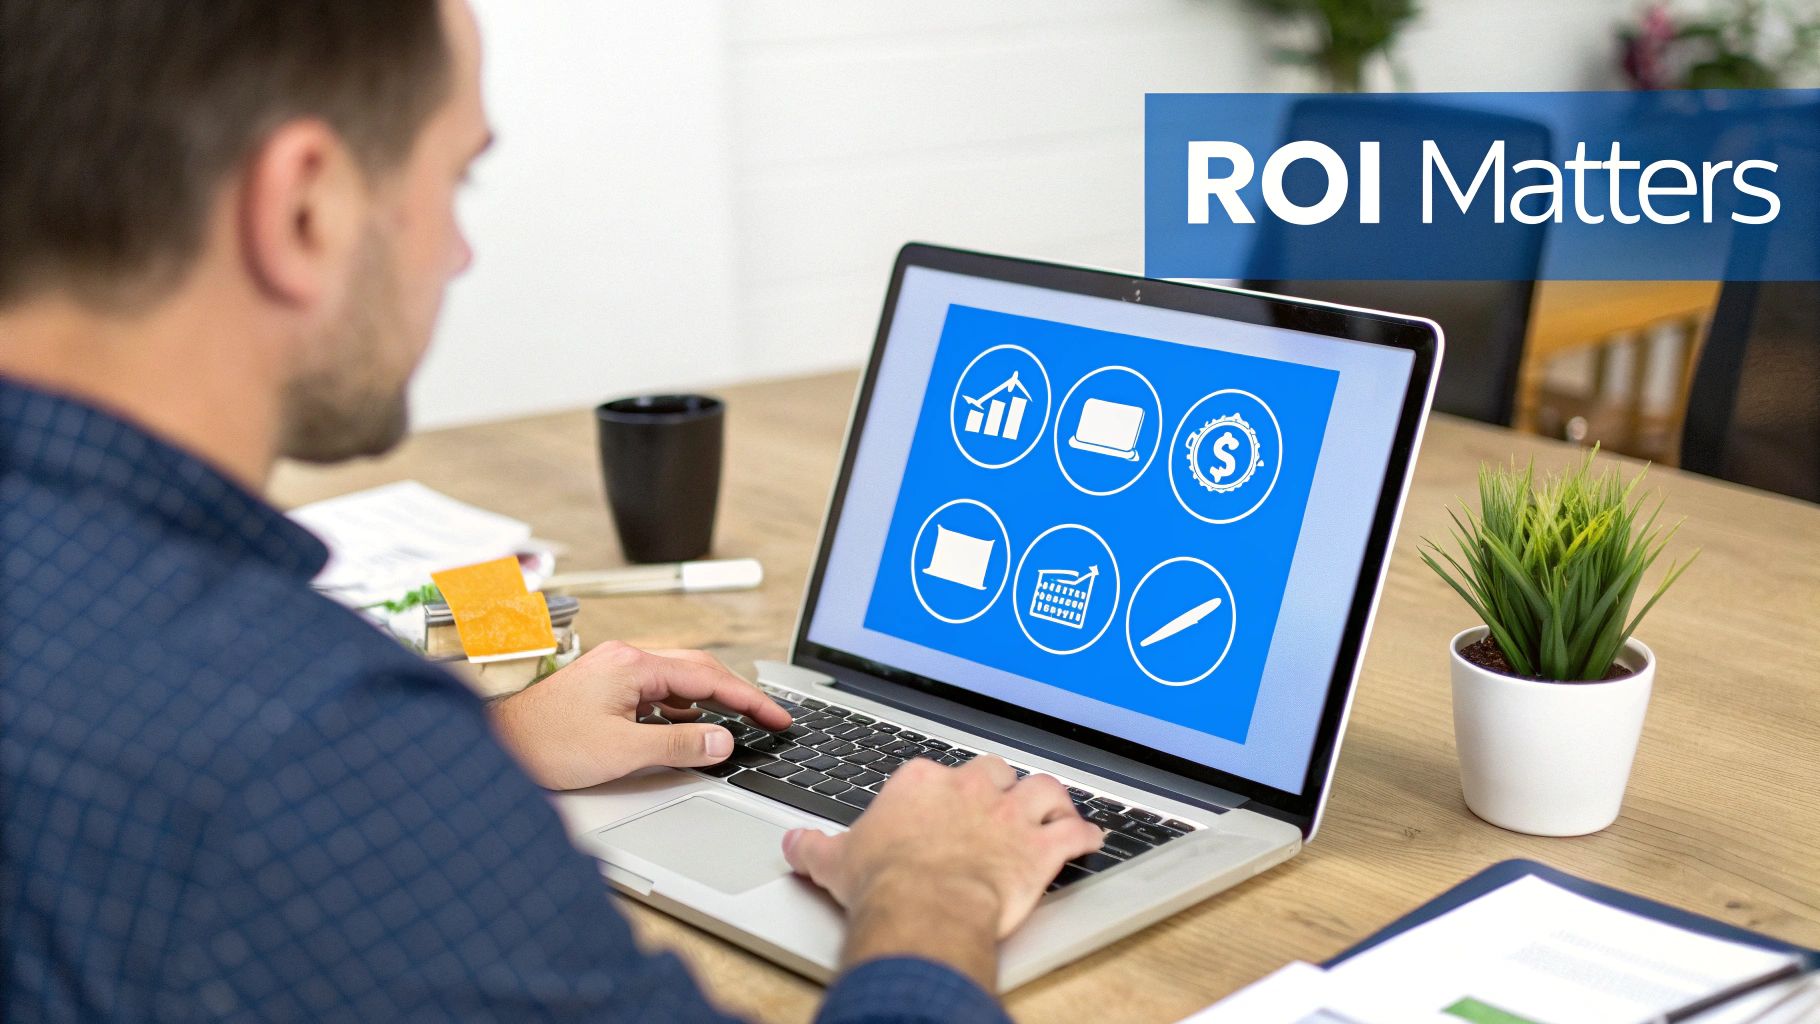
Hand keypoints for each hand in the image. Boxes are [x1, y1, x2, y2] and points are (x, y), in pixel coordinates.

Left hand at [487, 641, 790, 789]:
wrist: (496, 743)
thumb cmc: (545, 743)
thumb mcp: (621, 750)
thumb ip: (677, 745)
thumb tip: (722, 742)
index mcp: (633, 666)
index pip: (708, 678)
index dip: (749, 699)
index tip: (777, 716)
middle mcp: (625, 660)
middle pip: (699, 670)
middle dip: (738, 694)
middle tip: (769, 718)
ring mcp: (614, 671)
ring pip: (678, 679)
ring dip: (711, 699)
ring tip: (739, 721)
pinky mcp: (605, 687)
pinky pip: (657, 690)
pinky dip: (682, 706)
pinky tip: (687, 723)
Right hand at [782, 755, 1101, 988]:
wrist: (921, 906)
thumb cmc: (882, 882)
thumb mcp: (833, 861)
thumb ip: (813, 847)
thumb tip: (794, 842)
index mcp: (921, 783)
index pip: (937, 771)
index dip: (945, 788)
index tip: (944, 802)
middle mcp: (969, 789)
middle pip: (993, 770)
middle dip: (999, 783)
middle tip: (999, 800)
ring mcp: (1009, 815)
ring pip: (1042, 788)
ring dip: (1051, 798)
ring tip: (1054, 806)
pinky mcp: (1040, 848)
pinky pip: (1074, 833)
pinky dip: (1086, 836)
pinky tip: (1091, 839)